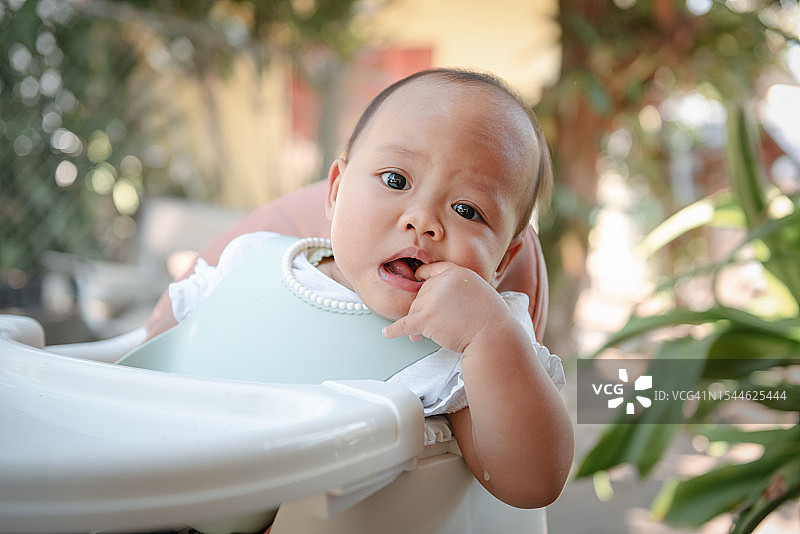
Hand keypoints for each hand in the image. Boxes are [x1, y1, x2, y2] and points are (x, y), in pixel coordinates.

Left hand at [382, 261, 513, 352]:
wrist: (493, 335)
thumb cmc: (491, 318)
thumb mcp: (479, 290)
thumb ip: (460, 288)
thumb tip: (444, 300)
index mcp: (456, 272)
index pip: (433, 270)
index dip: (423, 276)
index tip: (415, 278)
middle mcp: (442, 282)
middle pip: (422, 295)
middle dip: (424, 310)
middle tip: (432, 325)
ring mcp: (433, 299)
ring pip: (415, 310)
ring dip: (417, 324)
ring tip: (422, 337)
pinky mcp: (426, 318)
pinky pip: (404, 324)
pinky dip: (395, 330)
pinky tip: (387, 333)